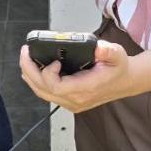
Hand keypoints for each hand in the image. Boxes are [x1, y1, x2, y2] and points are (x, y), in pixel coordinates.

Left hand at [18, 40, 132, 112]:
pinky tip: (33, 69)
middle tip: (26, 52)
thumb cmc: (118, 67)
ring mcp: (71, 102)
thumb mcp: (117, 54)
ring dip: (30, 76)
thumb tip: (98, 48)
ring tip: (26, 58)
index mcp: (86, 88)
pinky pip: (47, 94)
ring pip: (42, 93)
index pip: (58, 87)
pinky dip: (37, 81)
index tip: (53, 60)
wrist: (124, 81)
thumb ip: (108, 51)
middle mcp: (76, 99)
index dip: (48, 74)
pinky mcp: (69, 101)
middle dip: (30, 70)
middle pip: (44, 90)